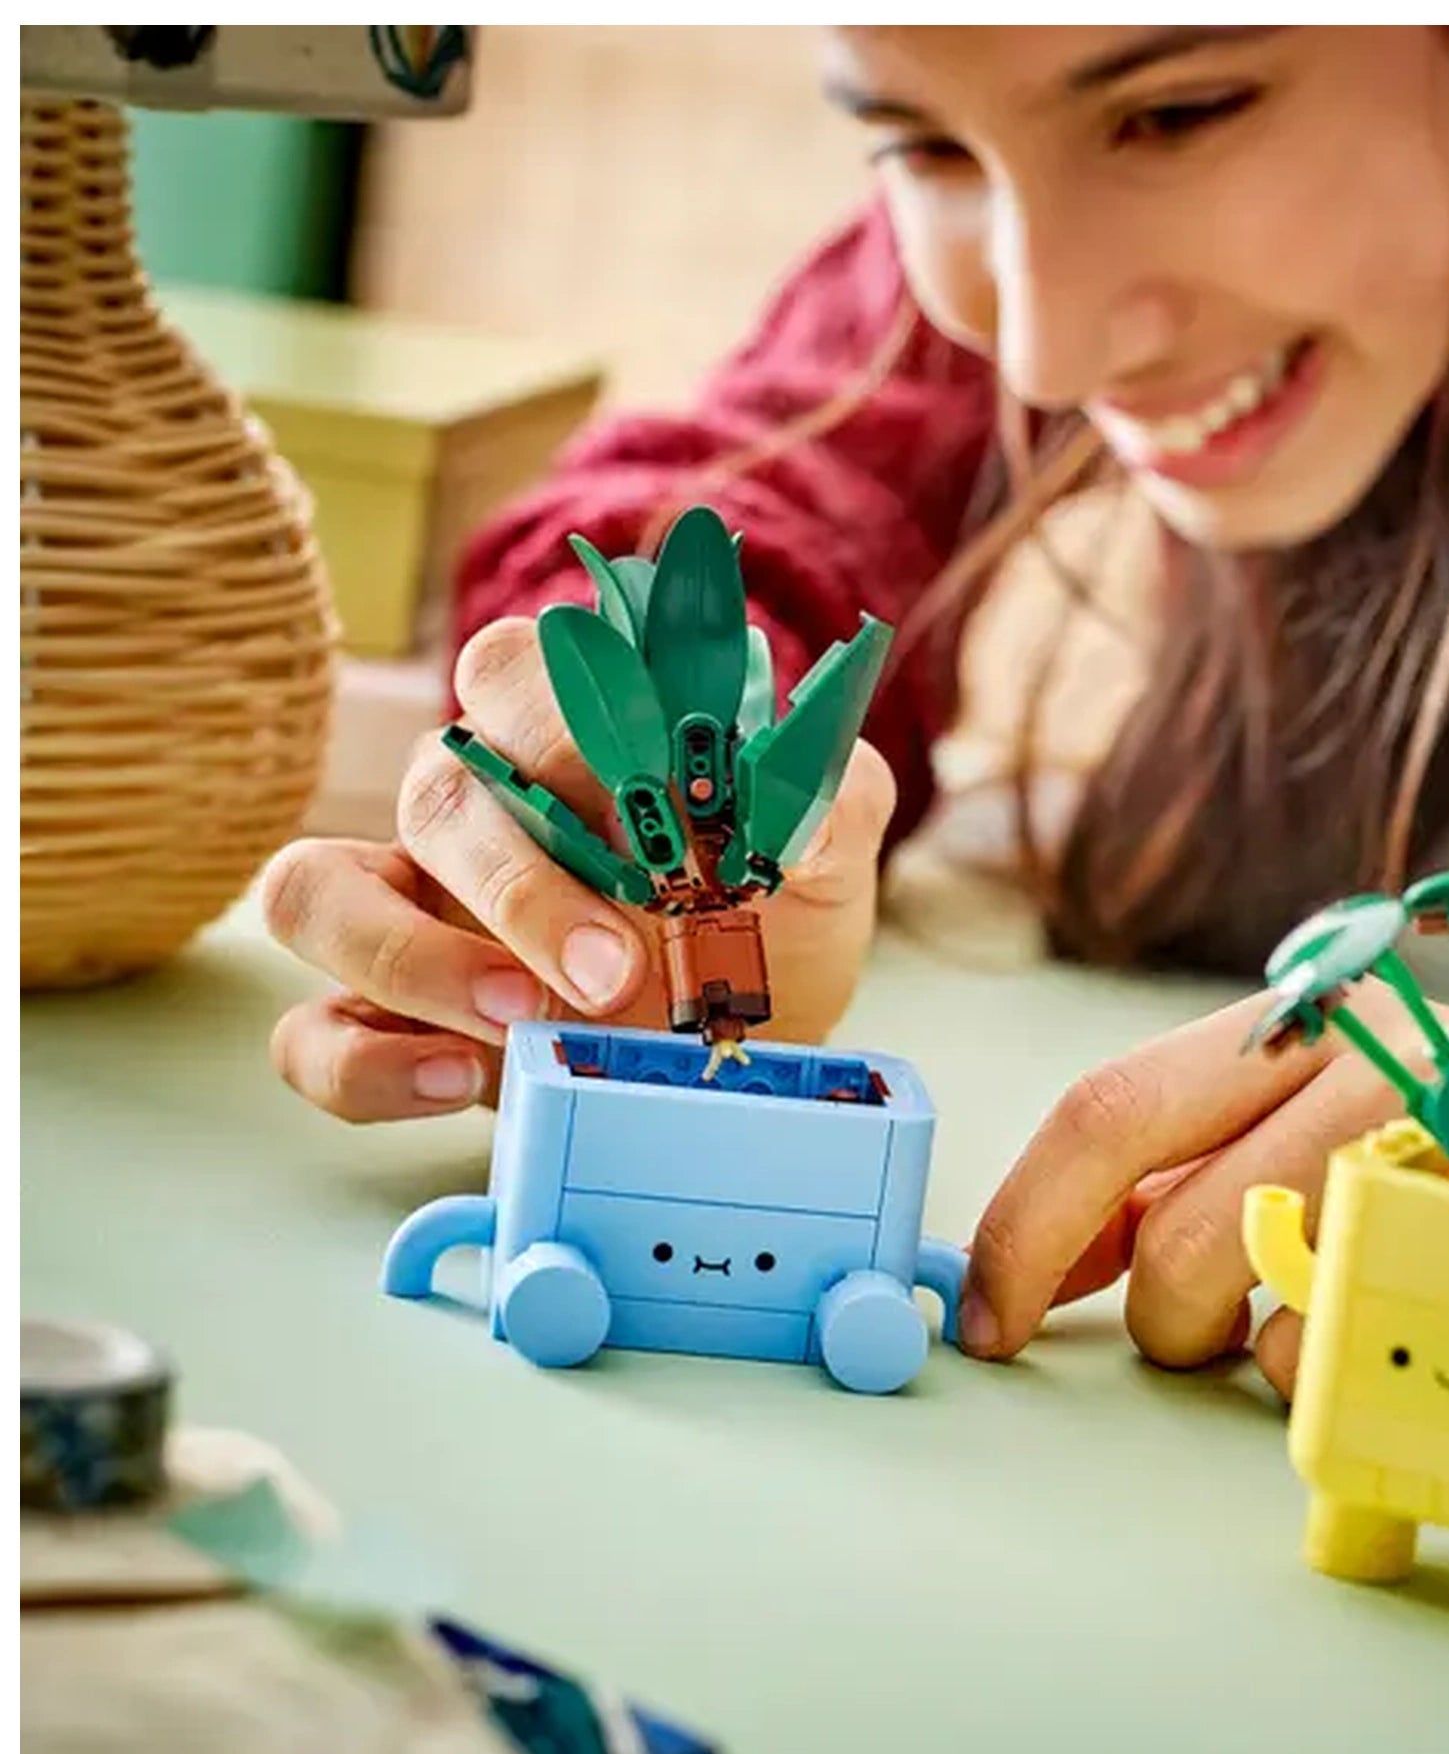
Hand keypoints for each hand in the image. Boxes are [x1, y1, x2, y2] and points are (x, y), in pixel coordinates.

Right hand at [264, 616, 894, 1121]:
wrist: (757, 1032)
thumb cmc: (769, 915)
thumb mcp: (825, 854)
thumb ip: (830, 800)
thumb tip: (804, 801)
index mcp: (561, 728)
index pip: (514, 671)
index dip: (565, 730)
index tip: (652, 811)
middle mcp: (465, 801)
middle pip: (433, 790)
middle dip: (519, 884)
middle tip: (613, 971)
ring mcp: (405, 908)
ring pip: (319, 893)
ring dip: (412, 959)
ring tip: (523, 1022)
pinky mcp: (381, 1015)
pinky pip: (313, 1032)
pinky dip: (369, 1063)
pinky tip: (462, 1082)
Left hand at [962, 979, 1448, 1396]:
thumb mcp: (1325, 1114)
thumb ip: (1192, 1163)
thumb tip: (1050, 1253)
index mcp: (1294, 1017)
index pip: (1107, 1109)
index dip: (1025, 1228)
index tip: (990, 1319)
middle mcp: (1360, 1055)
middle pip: (1177, 1231)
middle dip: (1164, 1320)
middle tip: (1208, 1333)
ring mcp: (1442, 1142)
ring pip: (1267, 1305)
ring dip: (1273, 1351)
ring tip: (1348, 1302)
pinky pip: (1375, 1347)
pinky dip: (1364, 1368)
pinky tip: (1421, 1313)